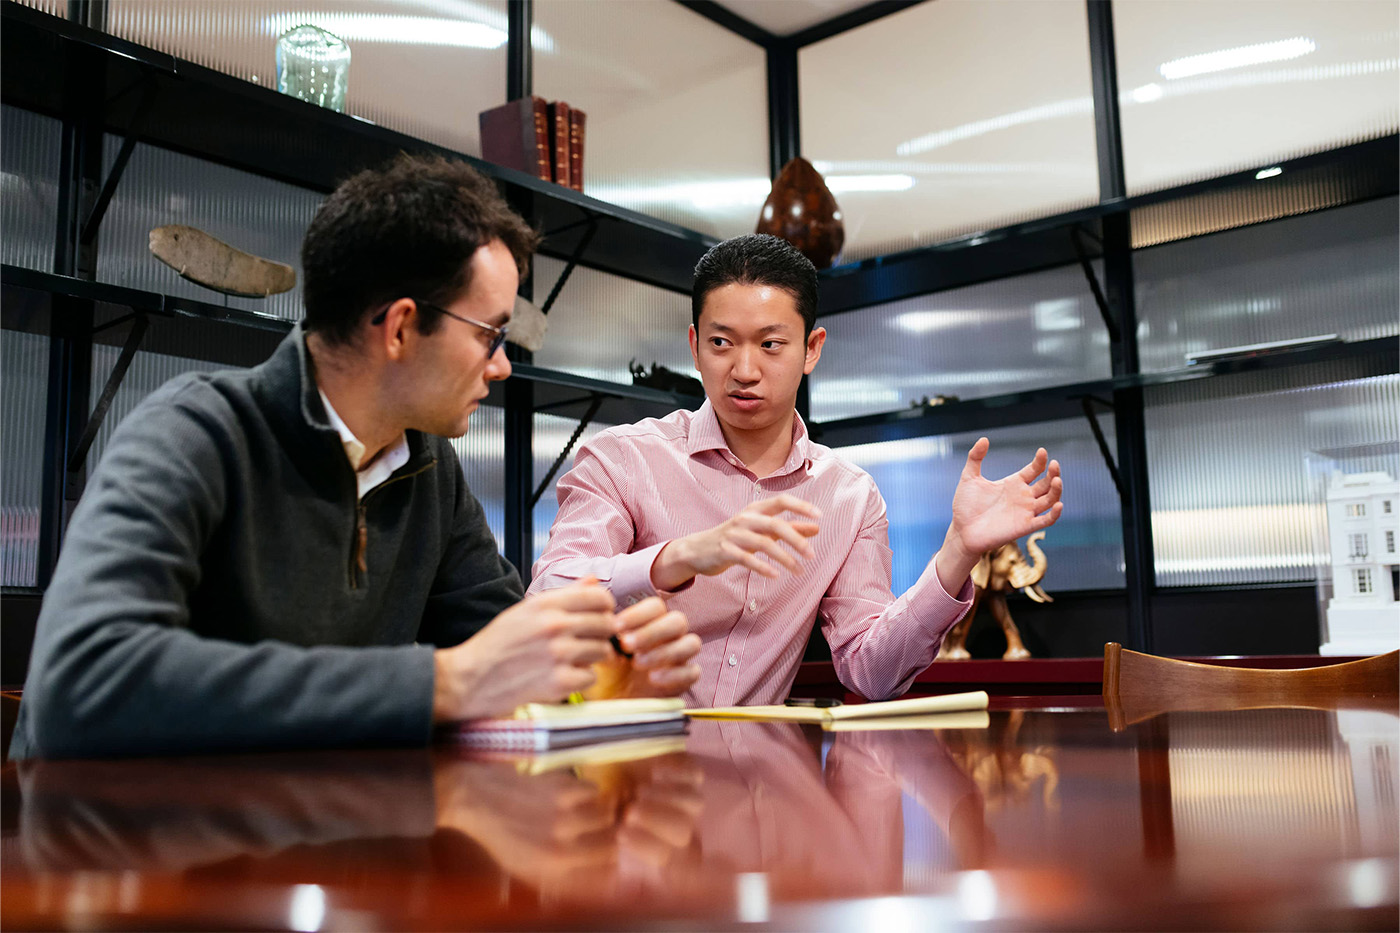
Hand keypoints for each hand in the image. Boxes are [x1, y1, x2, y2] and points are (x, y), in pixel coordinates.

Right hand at [432, 581, 615, 721]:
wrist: (469, 679)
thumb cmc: (496, 645)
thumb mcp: (525, 611)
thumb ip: (564, 595)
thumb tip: (594, 580)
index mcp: (545, 604)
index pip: (599, 597)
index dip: (605, 608)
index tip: (599, 616)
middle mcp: (554, 625)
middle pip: (606, 624)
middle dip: (600, 634)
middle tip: (586, 642)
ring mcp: (558, 654)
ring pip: (603, 651)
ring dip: (591, 658)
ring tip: (571, 660)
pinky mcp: (559, 683)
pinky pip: (590, 677)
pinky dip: (580, 679)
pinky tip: (563, 676)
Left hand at [587, 597, 701, 698]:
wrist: (610, 704)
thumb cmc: (606, 673)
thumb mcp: (599, 653)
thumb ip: (601, 635)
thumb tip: (602, 615)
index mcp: (650, 623)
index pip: (655, 607)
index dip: (638, 614)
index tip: (616, 626)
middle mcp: (669, 637)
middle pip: (677, 621)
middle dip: (652, 631)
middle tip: (627, 644)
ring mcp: (680, 657)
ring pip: (691, 643)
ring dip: (664, 651)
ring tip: (637, 662)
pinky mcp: (684, 680)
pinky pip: (692, 672)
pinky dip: (674, 674)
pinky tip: (653, 678)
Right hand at [650, 494, 820, 590]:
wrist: (698, 550)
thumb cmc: (735, 538)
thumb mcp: (762, 530)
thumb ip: (789, 528)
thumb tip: (817, 527)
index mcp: (756, 509)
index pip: (781, 501)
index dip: (801, 506)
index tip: (820, 516)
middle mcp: (745, 518)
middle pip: (775, 524)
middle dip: (796, 540)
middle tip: (812, 555)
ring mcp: (734, 534)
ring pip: (763, 543)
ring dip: (785, 558)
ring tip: (800, 571)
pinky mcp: (724, 551)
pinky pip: (746, 559)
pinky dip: (763, 567)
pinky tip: (776, 576)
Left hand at [934, 438, 1062, 593]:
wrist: (961, 531)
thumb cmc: (965, 506)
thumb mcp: (969, 478)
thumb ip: (975, 458)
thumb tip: (984, 438)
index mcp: (1013, 484)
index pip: (1034, 470)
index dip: (1040, 461)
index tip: (1042, 452)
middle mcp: (1023, 497)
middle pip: (1046, 484)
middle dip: (1053, 473)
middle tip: (1054, 464)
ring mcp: (1025, 512)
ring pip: (1050, 500)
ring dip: (1056, 491)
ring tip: (1057, 480)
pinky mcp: (1024, 527)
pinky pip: (1045, 521)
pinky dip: (1055, 514)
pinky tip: (1058, 505)